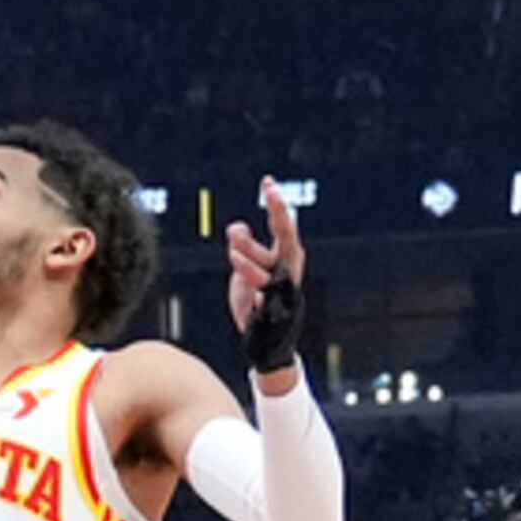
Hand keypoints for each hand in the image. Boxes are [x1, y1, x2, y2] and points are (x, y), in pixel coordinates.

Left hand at [225, 175, 305, 375]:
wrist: (267, 339)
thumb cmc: (256, 298)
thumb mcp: (246, 267)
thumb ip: (243, 246)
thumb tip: (235, 226)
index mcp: (285, 256)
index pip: (282, 225)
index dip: (276, 204)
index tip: (268, 181)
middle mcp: (287, 269)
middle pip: (285, 238)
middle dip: (279, 214)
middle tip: (270, 193)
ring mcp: (281, 289)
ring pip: (267, 268)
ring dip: (250, 256)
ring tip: (232, 244)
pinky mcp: (271, 310)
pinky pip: (264, 299)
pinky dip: (257, 294)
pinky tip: (251, 293)